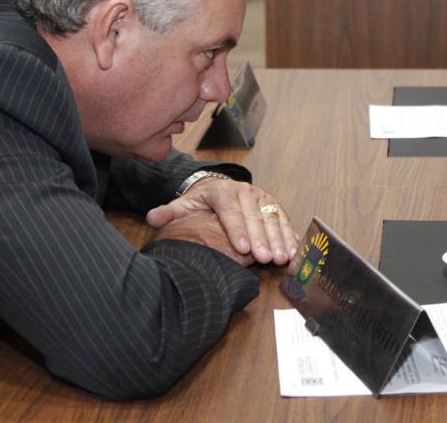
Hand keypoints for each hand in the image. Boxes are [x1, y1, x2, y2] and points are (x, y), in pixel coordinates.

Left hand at [146, 177, 297, 265]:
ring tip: (283, 257)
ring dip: (280, 239)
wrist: (218, 188)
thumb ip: (169, 213)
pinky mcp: (273, 203)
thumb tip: (153, 218)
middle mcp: (245, 191)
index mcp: (222, 191)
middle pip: (255, 217)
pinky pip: (284, 219)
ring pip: (273, 218)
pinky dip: (290, 234)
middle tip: (267, 258)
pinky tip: (294, 250)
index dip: (238, 230)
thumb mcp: (184, 205)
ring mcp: (261, 197)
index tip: (242, 248)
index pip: (231, 211)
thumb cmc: (201, 202)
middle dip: (262, 239)